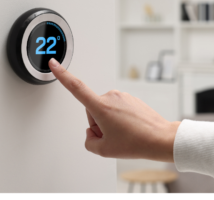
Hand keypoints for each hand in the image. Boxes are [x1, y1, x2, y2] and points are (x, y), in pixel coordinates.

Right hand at [48, 59, 180, 161]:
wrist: (160, 138)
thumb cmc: (136, 142)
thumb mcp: (104, 150)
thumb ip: (89, 141)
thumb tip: (91, 133)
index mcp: (101, 106)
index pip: (76, 88)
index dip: (62, 75)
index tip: (54, 64)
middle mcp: (111, 96)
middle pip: (92, 110)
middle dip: (98, 123)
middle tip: (113, 136)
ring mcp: (122, 96)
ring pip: (105, 110)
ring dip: (109, 122)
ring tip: (124, 133)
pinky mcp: (131, 98)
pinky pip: (117, 110)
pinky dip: (120, 120)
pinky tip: (130, 129)